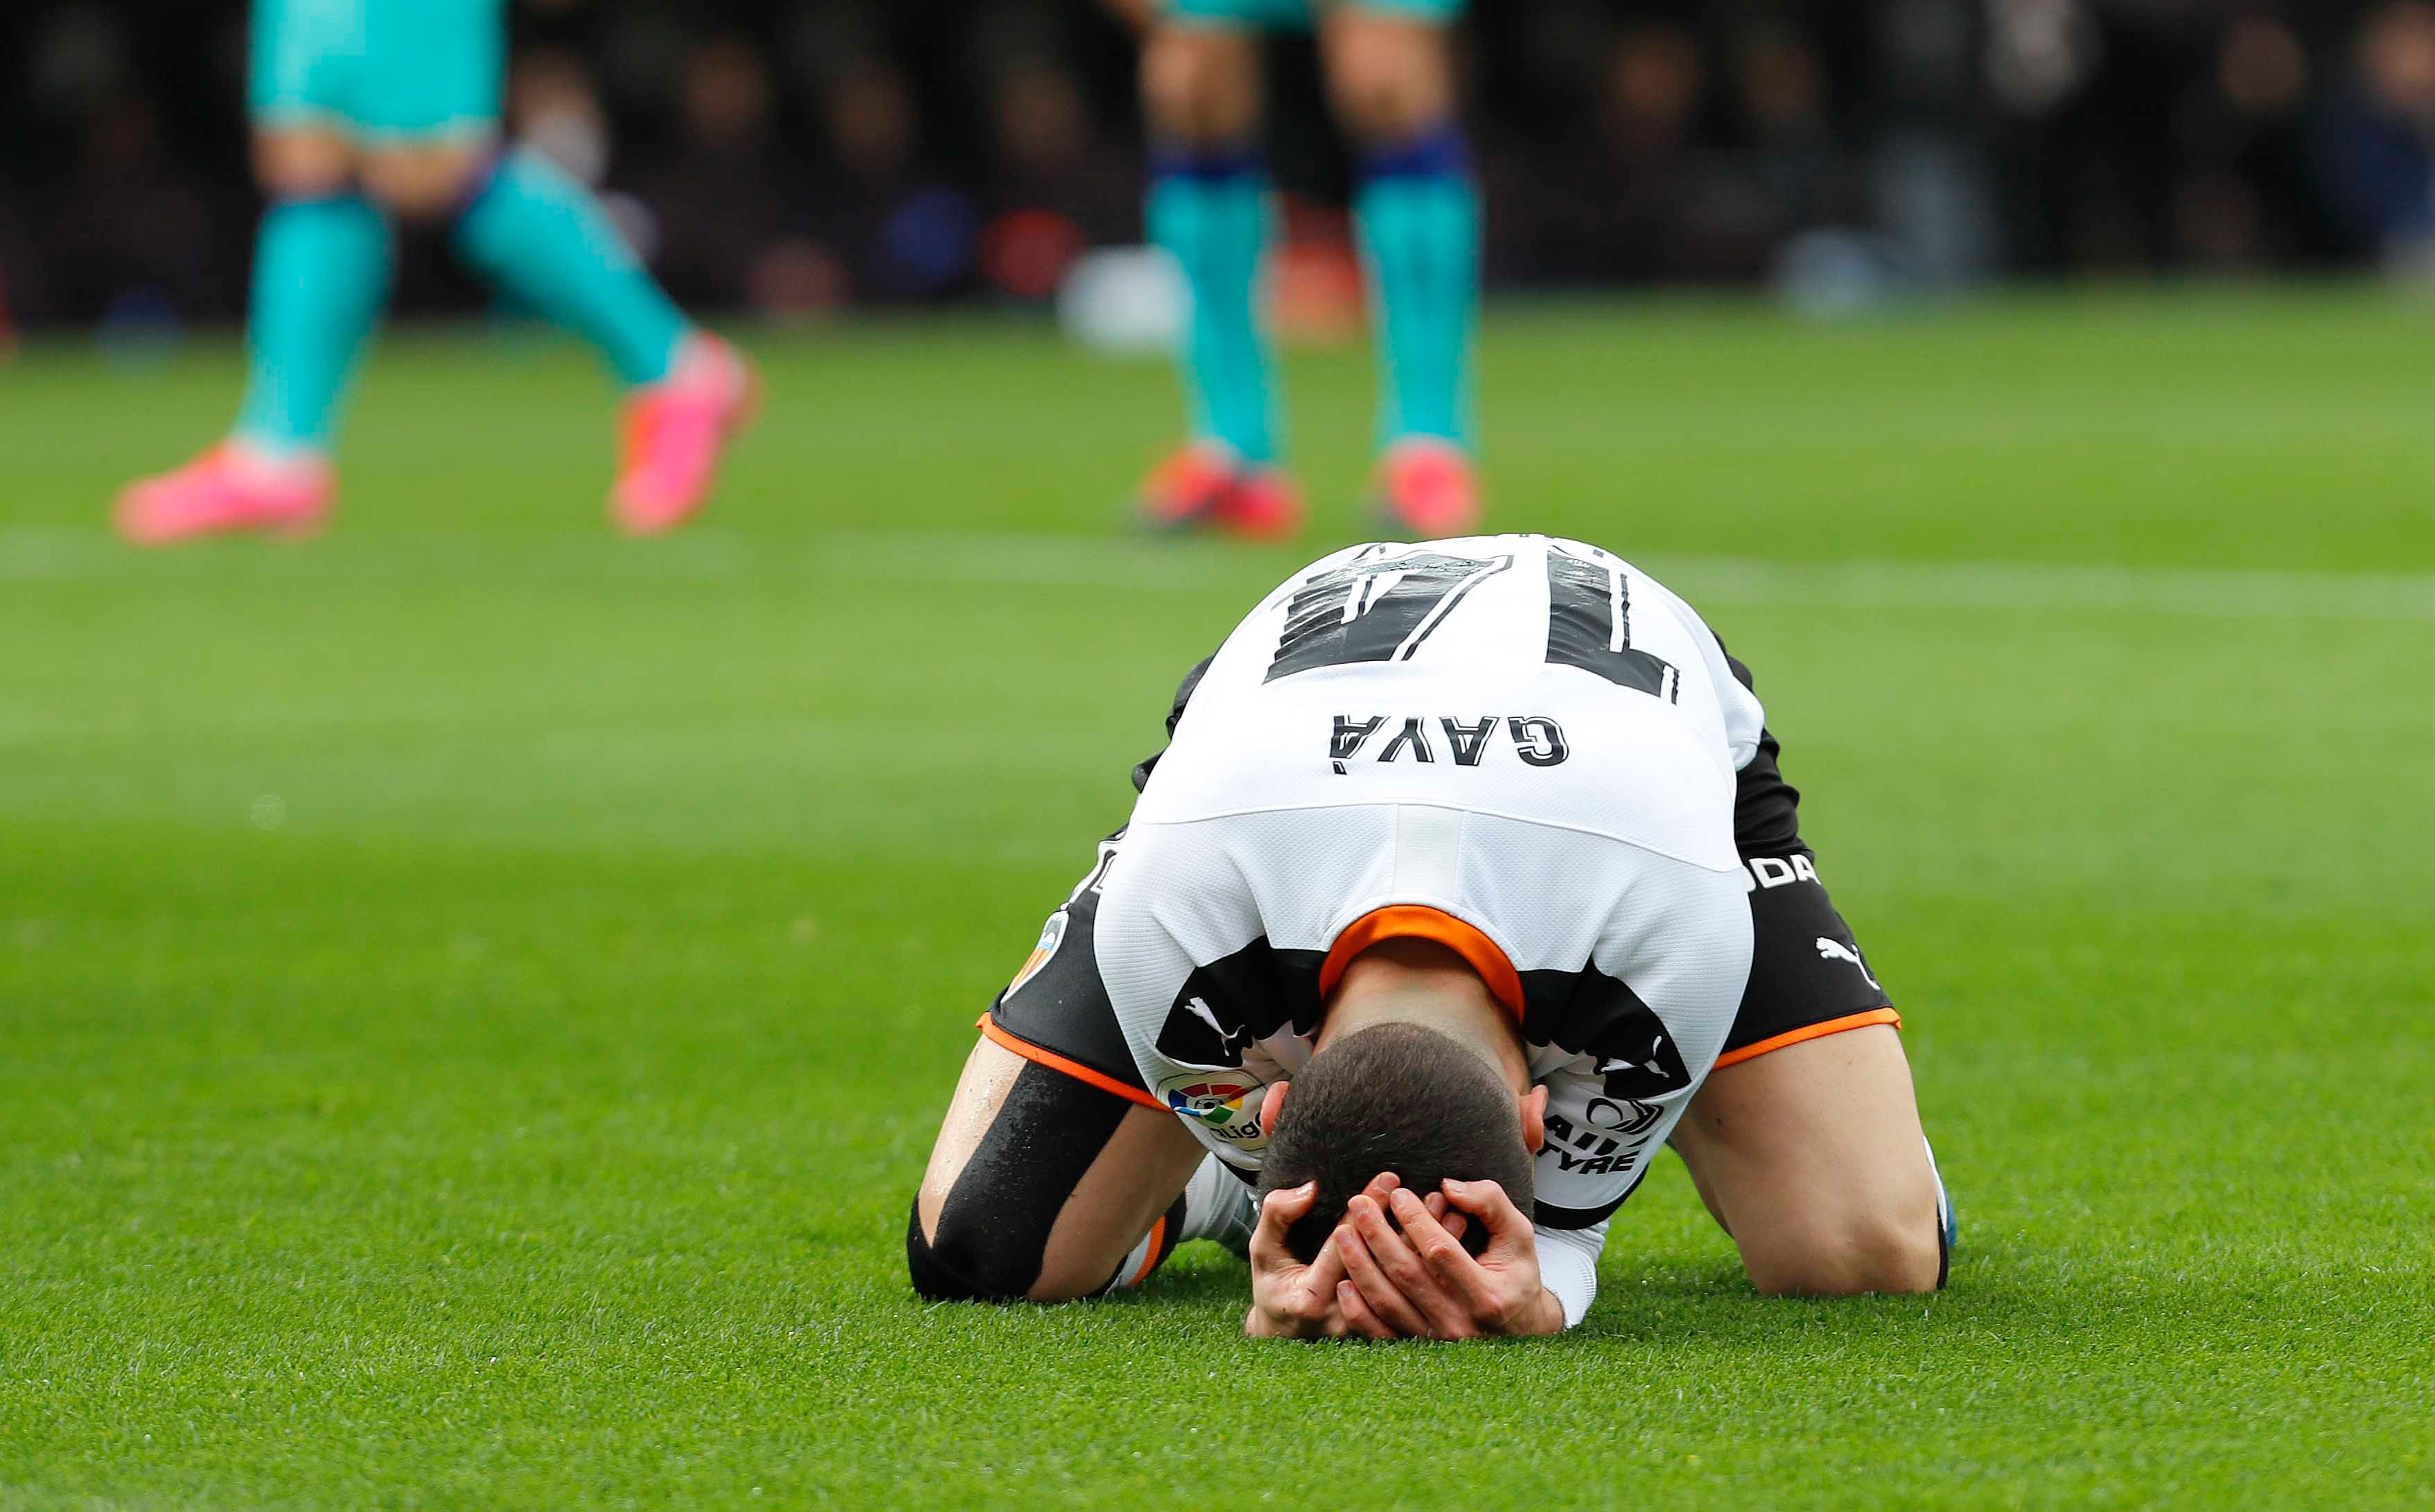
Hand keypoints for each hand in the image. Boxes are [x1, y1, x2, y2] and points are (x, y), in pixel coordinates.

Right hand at [1243, 1174, 1438, 1338]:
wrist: (1284, 1334)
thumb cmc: (1273, 1285)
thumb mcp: (1264, 1250)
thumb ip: (1277, 1216)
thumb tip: (1309, 1189)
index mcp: (1310, 1300)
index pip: (1345, 1247)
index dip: (1368, 1210)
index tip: (1389, 1178)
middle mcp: (1343, 1321)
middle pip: (1384, 1269)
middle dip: (1409, 1225)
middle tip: (1429, 1190)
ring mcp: (1366, 1333)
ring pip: (1406, 1287)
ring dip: (1429, 1247)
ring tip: (1449, 1209)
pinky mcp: (1383, 1336)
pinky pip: (1419, 1301)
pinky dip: (1437, 1270)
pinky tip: (1453, 1242)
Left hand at [1332, 1179, 1564, 1339]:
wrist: (1520, 1329)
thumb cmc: (1516, 1276)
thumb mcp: (1518, 1236)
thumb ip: (1491, 1203)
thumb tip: (1449, 1185)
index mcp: (1487, 1296)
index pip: (1440, 1252)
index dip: (1416, 1220)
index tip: (1398, 1194)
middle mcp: (1461, 1325)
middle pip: (1407, 1275)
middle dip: (1377, 1235)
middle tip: (1358, 1203)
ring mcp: (1437, 1343)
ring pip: (1387, 1304)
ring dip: (1360, 1266)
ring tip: (1342, 1233)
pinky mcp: (1419, 1352)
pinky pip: (1380, 1335)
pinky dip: (1358, 1311)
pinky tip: (1343, 1283)